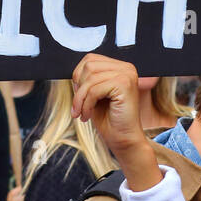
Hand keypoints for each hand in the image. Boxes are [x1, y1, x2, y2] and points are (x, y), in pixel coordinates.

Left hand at [70, 55, 158, 193]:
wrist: (123, 140)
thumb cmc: (108, 119)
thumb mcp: (93, 94)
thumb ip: (86, 79)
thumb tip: (73, 72)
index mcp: (120, 67)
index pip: (90, 59)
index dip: (78, 77)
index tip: (79, 97)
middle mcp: (126, 68)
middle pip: (88, 66)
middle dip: (79, 88)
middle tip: (78, 108)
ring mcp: (127, 75)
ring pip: (90, 78)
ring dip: (81, 99)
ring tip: (82, 113)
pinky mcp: (124, 84)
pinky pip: (94, 90)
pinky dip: (86, 105)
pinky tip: (88, 116)